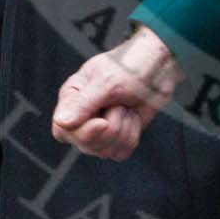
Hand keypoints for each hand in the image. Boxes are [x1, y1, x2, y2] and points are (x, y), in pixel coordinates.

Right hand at [50, 26, 181, 160]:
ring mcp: (99, 130)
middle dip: (110, 127)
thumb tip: (61, 122)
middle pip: (85, 144)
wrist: (159, 67)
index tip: (102, 122)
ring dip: (124, 127)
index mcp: (72, 98)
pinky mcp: (117, 137)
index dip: (82, 133)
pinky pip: (121, 152)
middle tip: (120, 104)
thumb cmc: (130, 66)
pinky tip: (133, 116)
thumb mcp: (106, 82)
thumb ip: (83, 104)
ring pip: (105, 151)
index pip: (62, 130)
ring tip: (127, 106)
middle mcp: (81, 117)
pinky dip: (132, 134)